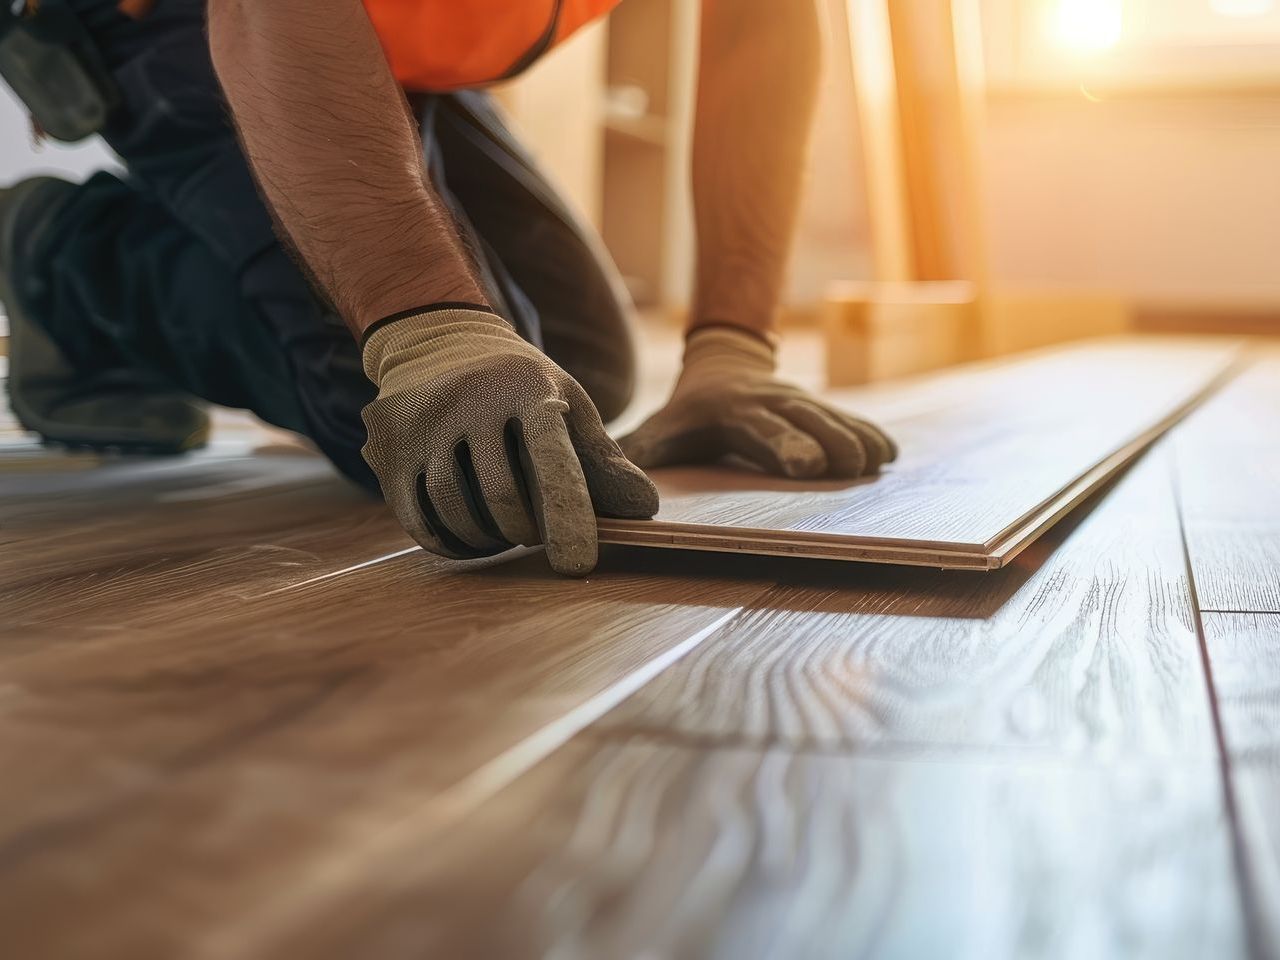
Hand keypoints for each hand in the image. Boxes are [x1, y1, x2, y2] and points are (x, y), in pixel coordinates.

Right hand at [360, 308, 658, 574]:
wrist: (436, 340)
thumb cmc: (519, 386)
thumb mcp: (567, 404)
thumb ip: (603, 458)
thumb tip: (644, 510)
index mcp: (527, 388)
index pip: (552, 458)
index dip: (569, 514)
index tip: (578, 565)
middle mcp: (470, 400)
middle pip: (501, 495)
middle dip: (527, 530)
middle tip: (537, 535)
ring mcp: (424, 423)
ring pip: (456, 510)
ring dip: (488, 540)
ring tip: (506, 533)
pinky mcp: (390, 449)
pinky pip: (419, 517)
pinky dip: (450, 542)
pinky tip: (470, 539)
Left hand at [619, 326, 896, 478]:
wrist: (724, 366)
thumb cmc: (687, 413)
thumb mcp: (659, 429)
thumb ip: (637, 456)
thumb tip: (598, 490)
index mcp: (735, 412)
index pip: (764, 430)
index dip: (786, 446)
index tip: (805, 467)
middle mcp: (774, 403)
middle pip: (809, 423)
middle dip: (832, 444)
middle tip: (852, 469)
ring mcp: (801, 402)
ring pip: (836, 419)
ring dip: (858, 440)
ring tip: (878, 463)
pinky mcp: (822, 407)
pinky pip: (851, 419)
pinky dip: (871, 435)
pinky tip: (890, 454)